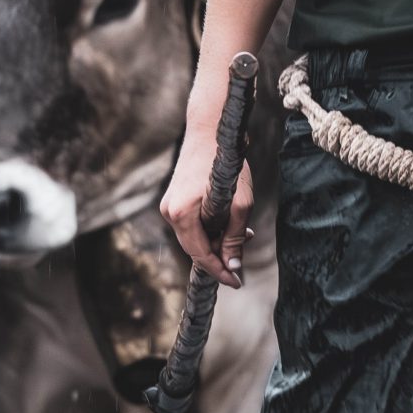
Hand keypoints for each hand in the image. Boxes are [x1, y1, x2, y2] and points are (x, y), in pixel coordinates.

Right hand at [161, 119, 253, 288]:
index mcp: (181, 214)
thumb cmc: (226, 162)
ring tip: (244, 234)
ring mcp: (169, 205)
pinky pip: (192, 223)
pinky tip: (230, 223)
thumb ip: (235, 237)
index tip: (237, 283)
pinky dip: (210, 227)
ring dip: (218, 240)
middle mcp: (169, 212)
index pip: (200, 255)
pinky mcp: (175, 199)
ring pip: (194, 236)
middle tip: (242, 259)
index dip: (220, 271)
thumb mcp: (239, 203)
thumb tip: (232, 266)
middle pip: (195, 248)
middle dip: (220, 256)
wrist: (210, 129)